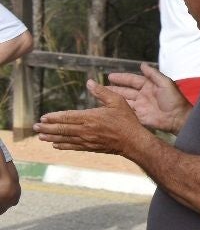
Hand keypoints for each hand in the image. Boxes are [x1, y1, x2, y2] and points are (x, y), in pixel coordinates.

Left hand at [35, 79, 151, 154]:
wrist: (134, 142)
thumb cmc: (127, 120)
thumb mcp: (118, 101)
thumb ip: (102, 92)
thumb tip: (89, 82)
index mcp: (91, 117)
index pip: (67, 117)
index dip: (54, 118)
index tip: (43, 117)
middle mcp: (86, 130)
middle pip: (62, 129)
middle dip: (47, 128)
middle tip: (35, 127)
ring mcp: (88, 140)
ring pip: (65, 139)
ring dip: (51, 138)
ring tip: (41, 137)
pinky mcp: (91, 148)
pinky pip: (73, 147)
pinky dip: (63, 146)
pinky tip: (56, 145)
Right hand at [106, 63, 190, 133]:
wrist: (178, 118)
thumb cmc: (174, 100)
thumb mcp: (165, 83)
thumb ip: (153, 74)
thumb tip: (142, 64)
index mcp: (149, 86)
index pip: (132, 80)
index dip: (121, 78)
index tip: (109, 76)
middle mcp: (143, 95)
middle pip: (125, 91)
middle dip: (113, 88)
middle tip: (98, 87)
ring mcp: (140, 106)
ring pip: (123, 101)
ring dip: (113, 99)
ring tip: (99, 96)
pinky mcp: (139, 116)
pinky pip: (126, 112)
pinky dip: (117, 110)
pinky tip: (107, 109)